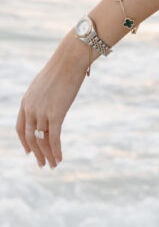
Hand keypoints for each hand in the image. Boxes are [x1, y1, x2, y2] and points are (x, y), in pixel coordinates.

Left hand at [16, 34, 91, 167]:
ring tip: (52, 166)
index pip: (21, 127)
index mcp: (26, 101)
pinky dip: (56, 150)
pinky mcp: (56, 114)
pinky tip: (60, 158)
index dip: (25, 142)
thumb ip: (43, 96)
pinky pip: (54, 138)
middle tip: (42, 165)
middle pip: (31, 137)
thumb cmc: (61, 69)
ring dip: (47, 155)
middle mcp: (31, 109)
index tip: (30, 152)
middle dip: (36, 153)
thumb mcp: (46, 84)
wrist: (69, 61)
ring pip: (42, 140)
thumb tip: (50, 100)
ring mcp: (42, 112)